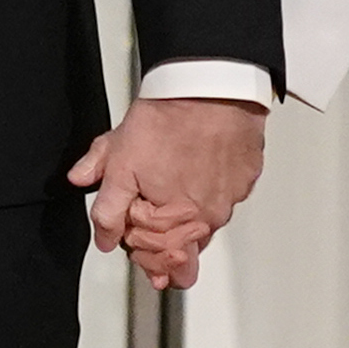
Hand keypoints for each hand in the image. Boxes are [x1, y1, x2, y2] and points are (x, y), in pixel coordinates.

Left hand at [69, 97, 267, 292]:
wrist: (209, 87)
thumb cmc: (169, 120)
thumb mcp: (119, 161)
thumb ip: (106, 205)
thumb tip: (103, 235)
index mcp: (176, 221)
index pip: (155, 260)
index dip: (135, 246)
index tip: (128, 230)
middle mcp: (208, 218)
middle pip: (183, 252)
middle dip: (161, 244)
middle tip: (145, 222)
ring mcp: (230, 199)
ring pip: (204, 226)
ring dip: (184, 218)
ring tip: (168, 189)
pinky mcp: (245, 179)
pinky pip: (224, 197)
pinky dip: (208, 190)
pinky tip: (193, 170)